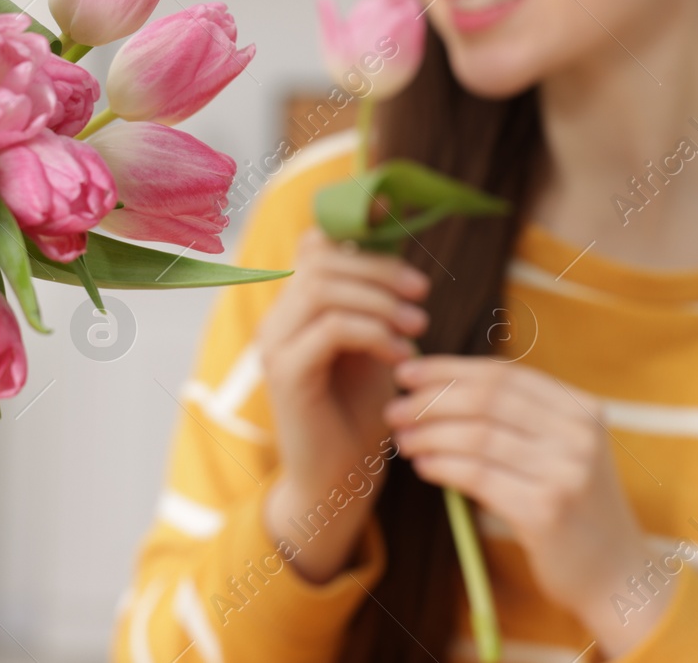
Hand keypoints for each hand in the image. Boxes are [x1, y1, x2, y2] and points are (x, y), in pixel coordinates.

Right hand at [257, 228, 429, 581]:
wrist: (340, 480)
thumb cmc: (361, 412)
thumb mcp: (376, 343)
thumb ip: (376, 300)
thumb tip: (397, 245)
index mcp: (296, 307)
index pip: (314, 245)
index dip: (352, 224)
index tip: (395, 217)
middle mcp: (277, 319)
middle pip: (320, 260)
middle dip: (377, 268)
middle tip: (421, 291)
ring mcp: (275, 345)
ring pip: (322, 289)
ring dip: (379, 300)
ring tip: (417, 324)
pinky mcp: (286, 374)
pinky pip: (330, 330)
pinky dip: (372, 332)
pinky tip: (399, 353)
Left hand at [385, 356, 675, 653]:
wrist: (616, 575)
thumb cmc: (574, 508)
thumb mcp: (562, 450)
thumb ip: (519, 418)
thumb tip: (440, 388)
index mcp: (581, 409)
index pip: (504, 374)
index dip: (449, 370)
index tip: (407, 374)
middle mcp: (578, 434)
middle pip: (487, 399)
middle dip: (432, 400)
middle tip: (395, 409)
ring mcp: (566, 471)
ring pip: (478, 436)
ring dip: (431, 435)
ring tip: (404, 440)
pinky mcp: (547, 511)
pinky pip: (479, 477)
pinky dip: (444, 466)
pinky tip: (424, 466)